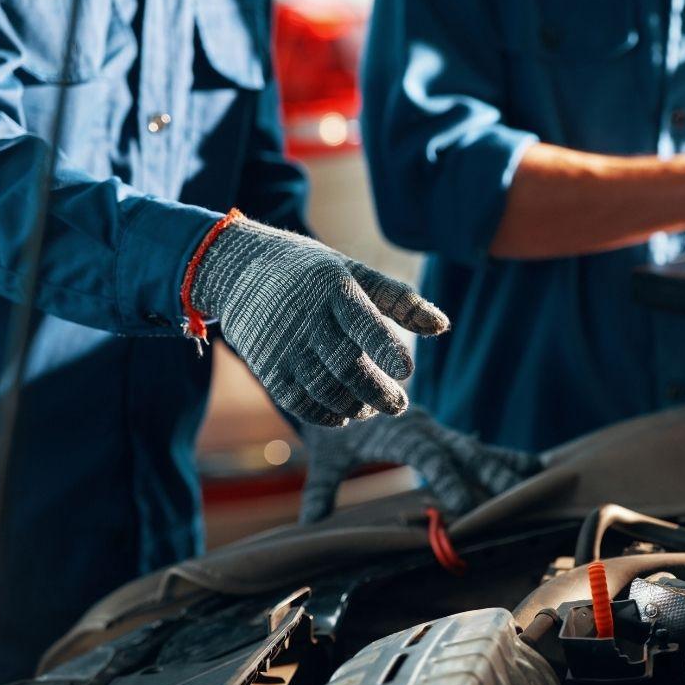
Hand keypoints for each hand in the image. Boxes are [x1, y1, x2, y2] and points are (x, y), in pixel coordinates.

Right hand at [190, 217, 448, 425]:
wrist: (240, 269)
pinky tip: (345, 415)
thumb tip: (443, 326)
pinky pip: (299, 400)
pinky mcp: (267, 365)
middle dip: (377, 391)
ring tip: (372, 408)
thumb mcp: (354, 273)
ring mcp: (283, 344)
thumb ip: (399, 299)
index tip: (408, 371)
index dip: (386, 347)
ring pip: (324, 388)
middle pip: (346, 364)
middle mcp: (307, 317)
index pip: (363, 321)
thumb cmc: (314, 273)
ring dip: (354, 406)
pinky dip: (325, 414)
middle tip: (399, 405)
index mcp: (334, 288)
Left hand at [299, 407, 543, 521]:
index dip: (446, 480)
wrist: (338, 381)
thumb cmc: (333, 427)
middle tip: (514, 497)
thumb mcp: (325, 455)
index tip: (464, 504)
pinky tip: (533, 468)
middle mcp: (425, 428)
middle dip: (490, 475)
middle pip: (463, 452)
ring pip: (477, 448)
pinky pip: (479, 448)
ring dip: (505, 466)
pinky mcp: (445, 437)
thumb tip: (309, 523)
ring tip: (538, 479)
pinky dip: (505, 457)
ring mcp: (439, 432)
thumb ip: (321, 487)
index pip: (428, 457)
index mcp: (398, 431)